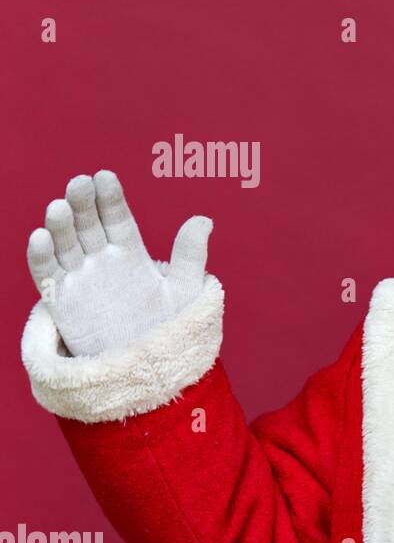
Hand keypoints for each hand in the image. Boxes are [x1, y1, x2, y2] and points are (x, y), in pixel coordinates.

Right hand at [26, 171, 212, 356]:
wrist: (147, 366)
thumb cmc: (169, 326)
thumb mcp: (183, 289)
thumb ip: (190, 255)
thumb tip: (205, 219)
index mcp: (130, 252)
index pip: (117, 217)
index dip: (110, 198)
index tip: (105, 176)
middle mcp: (101, 260)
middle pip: (88, 224)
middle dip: (83, 203)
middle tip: (80, 183)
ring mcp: (79, 277)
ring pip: (65, 244)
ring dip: (60, 226)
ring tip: (59, 208)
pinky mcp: (61, 300)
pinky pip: (46, 275)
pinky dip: (40, 256)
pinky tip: (40, 237)